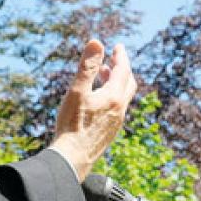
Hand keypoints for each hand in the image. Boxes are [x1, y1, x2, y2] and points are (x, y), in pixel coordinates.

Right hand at [50, 40, 136, 180]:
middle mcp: (120, 109)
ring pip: (122, 96)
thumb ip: (87, 66)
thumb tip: (96, 42)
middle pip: (128, 83)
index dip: (121, 56)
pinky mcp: (110, 132)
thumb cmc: (72, 125)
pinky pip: (117, 108)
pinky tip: (98, 99)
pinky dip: (112, 96)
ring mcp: (116, 122)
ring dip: (116, 82)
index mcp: (114, 97)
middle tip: (113, 58)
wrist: (72, 159)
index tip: (118, 46)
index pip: (123, 70)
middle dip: (122, 68)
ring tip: (103, 75)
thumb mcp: (77, 90)